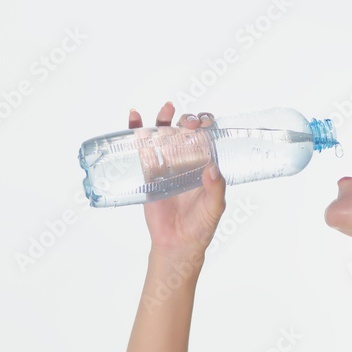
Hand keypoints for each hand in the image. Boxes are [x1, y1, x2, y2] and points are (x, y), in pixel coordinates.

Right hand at [132, 102, 224, 256]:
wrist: (176, 243)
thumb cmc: (200, 226)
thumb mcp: (214, 207)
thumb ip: (216, 189)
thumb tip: (212, 168)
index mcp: (204, 165)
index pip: (206, 138)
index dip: (206, 125)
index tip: (204, 122)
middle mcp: (186, 161)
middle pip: (185, 132)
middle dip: (186, 120)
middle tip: (187, 123)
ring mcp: (166, 164)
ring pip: (164, 135)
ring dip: (164, 118)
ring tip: (167, 108)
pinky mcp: (148, 171)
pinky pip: (142, 149)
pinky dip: (136, 130)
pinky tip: (135, 118)